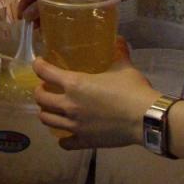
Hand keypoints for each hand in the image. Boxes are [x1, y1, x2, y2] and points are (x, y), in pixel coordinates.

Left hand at [32, 52, 156, 148]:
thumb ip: (118, 53)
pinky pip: (64, 143)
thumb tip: (119, 40)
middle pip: (41, 99)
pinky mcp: (84, 141)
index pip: (45, 72)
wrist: (144, 118)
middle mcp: (69, 105)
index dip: (38, 66)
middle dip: (39, 92)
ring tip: (51, 109)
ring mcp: (74, 125)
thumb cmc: (132, 90)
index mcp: (75, 84)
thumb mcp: (124, 67)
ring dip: (46, 112)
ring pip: (47, 120)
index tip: (39, 63)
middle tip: (45, 88)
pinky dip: (62, 138)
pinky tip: (66, 134)